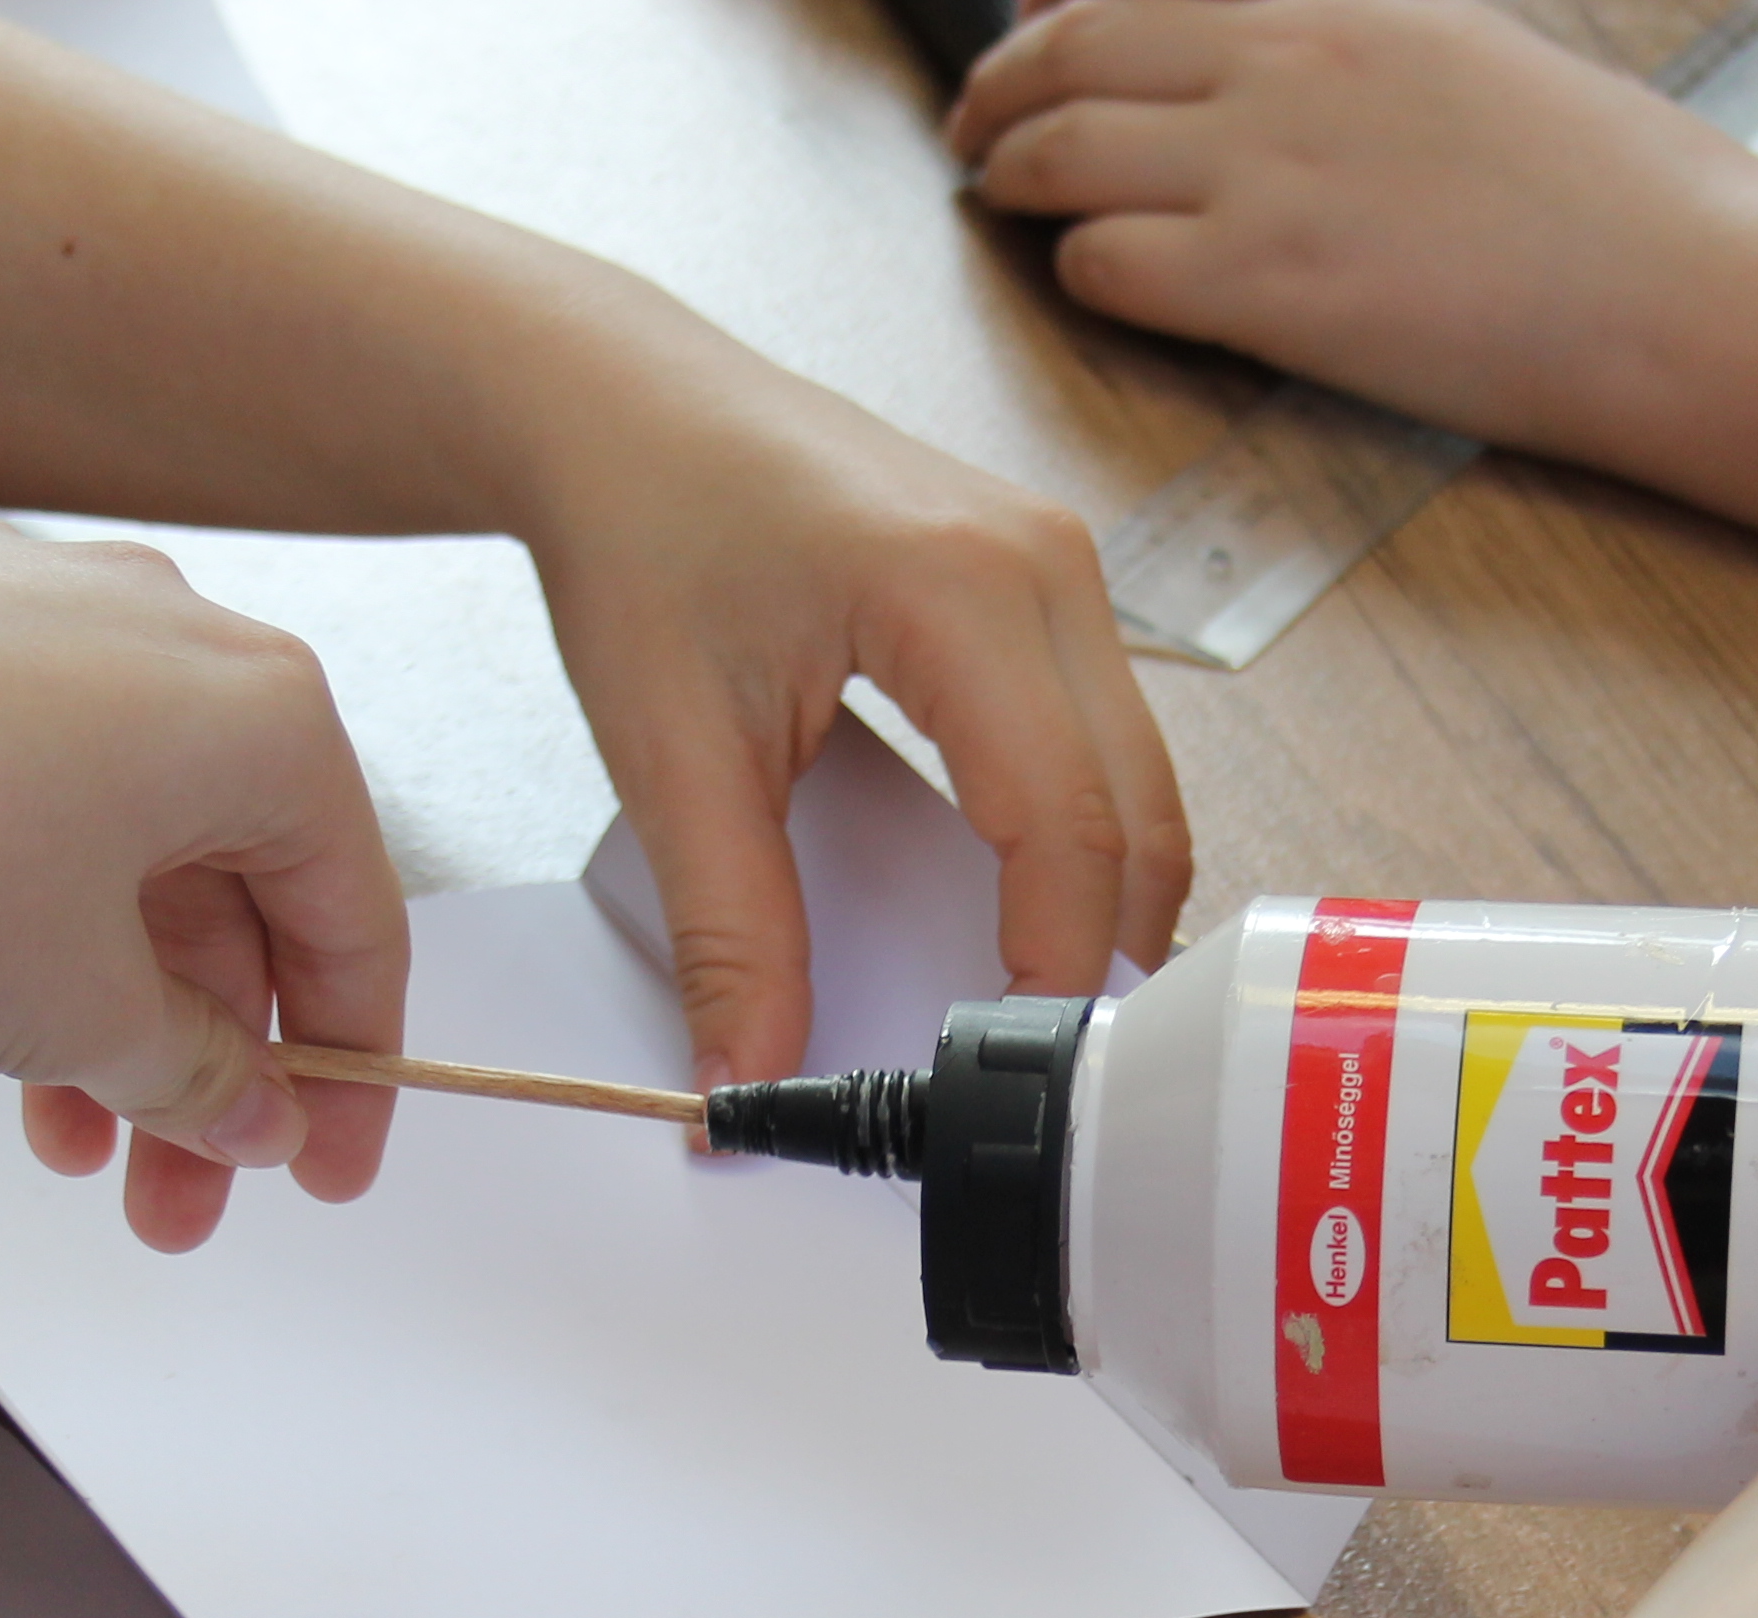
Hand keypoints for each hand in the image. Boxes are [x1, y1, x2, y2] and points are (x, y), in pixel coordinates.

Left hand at [0, 517, 406, 1249]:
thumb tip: (249, 1113)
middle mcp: (157, 628)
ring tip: (51, 1131)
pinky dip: (7, 897)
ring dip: (99, 995)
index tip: (319, 1172)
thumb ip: (196, 1075)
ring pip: (104, 832)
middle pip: (223, 879)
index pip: (350, 913)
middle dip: (203, 1057)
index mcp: (256, 711)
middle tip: (170, 1193)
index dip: (348, 1068)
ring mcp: (17, 604)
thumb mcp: (82, 1014)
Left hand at [497, 291, 1190, 1085]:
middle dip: (1107, 947)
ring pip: (1142, 774)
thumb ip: (730, 926)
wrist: (615, 403)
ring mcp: (1058, 562)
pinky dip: (1087, 830)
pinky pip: (1108, 731)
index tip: (1014, 1073)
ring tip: (1036, 1000)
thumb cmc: (641, 527)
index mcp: (963, 589)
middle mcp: (1043, 564)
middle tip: (1044, 1068)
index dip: (1056, 963)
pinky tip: (1026, 901)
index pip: (1065, 823)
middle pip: (1138, 807)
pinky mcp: (1043, 575)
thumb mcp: (672, 748)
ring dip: (1109, 892)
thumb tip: (753, 1075)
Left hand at [952, 0, 1749, 450]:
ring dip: (1013, 178)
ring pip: (1062, 155)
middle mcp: (1283, 70)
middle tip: (976, 126)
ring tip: (1001, 200)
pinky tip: (1095, 278)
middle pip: (1070, 54)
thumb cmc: (1612, 194)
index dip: (1055, 13)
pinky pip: (1107, 264)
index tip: (1029, 33)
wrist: (1676, 284)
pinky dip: (1079, 269)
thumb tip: (1264, 54)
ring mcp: (1265, 175)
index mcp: (1336, 9)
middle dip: (998, 92)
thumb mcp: (1471, 59)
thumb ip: (1351, 52)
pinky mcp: (1265, 287)